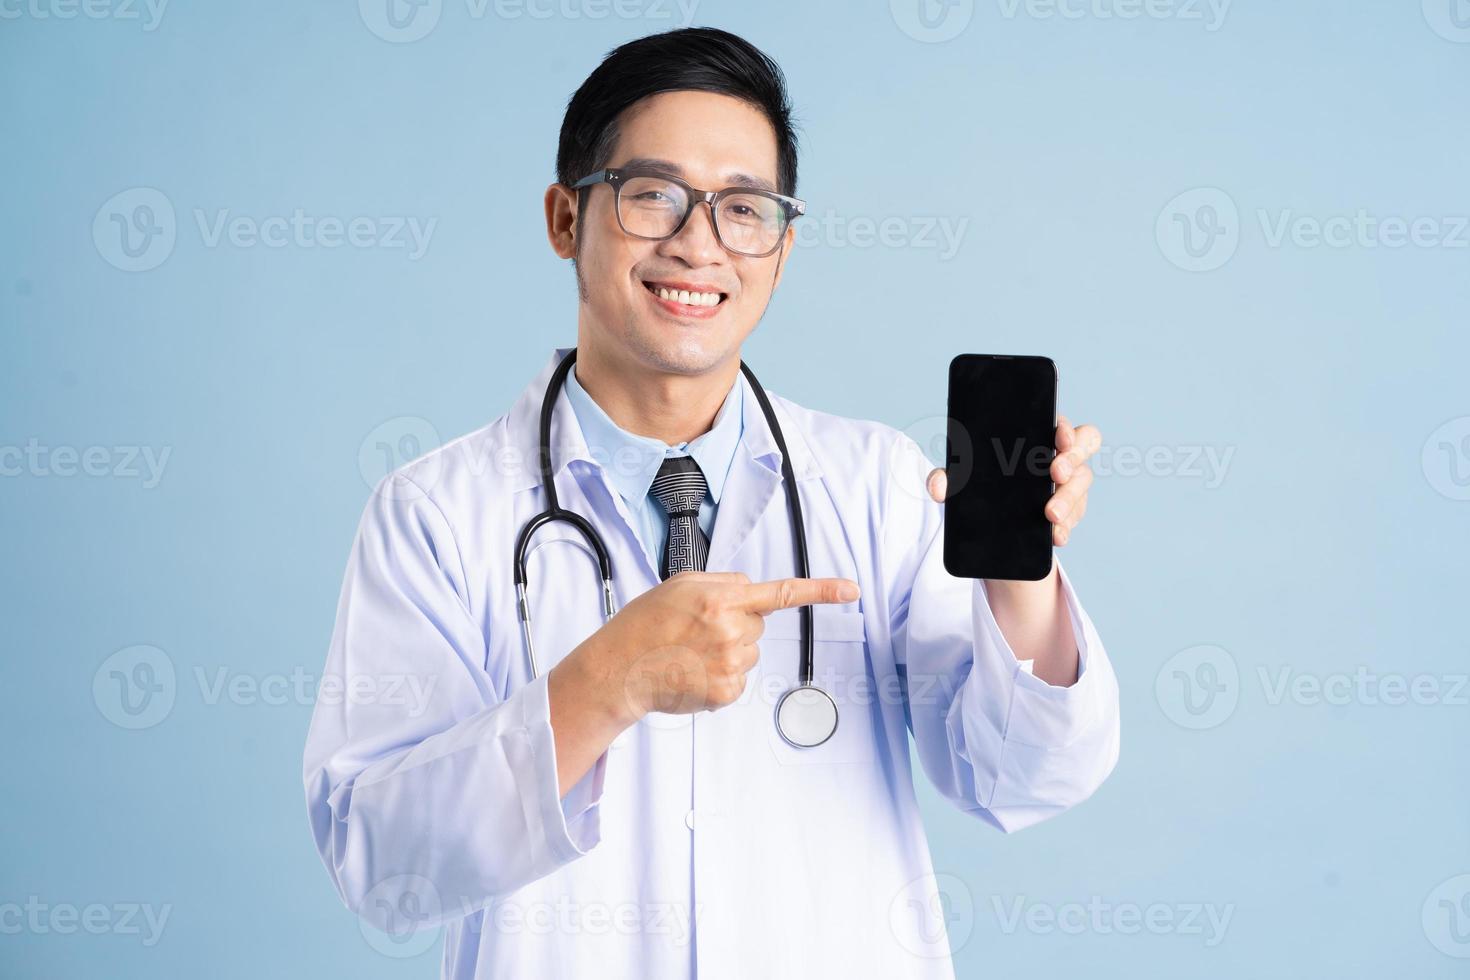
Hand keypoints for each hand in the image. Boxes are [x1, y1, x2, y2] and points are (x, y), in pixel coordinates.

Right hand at [568, 571, 860, 723]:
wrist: (619, 670)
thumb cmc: (645, 625)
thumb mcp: (679, 585)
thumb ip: (721, 583)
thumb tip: (750, 592)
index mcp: (719, 598)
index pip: (780, 592)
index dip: (820, 590)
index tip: (851, 590)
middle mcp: (730, 630)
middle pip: (757, 623)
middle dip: (735, 624)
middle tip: (697, 631)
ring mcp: (731, 664)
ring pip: (750, 652)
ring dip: (727, 651)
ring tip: (690, 652)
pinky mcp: (727, 692)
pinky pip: (739, 679)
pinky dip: (720, 677)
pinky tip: (693, 672)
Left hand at [925, 414, 1101, 546]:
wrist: (992, 525)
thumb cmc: (984, 485)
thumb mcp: (965, 480)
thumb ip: (949, 478)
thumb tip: (937, 486)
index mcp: (1038, 438)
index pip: (1062, 424)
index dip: (1066, 427)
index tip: (1059, 437)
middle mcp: (1060, 458)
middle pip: (1083, 448)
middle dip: (1072, 460)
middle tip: (1055, 475)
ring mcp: (1068, 486)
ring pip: (1081, 485)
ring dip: (1069, 500)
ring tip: (1050, 515)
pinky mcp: (1069, 513)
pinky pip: (1074, 518)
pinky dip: (1065, 528)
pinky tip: (1055, 536)